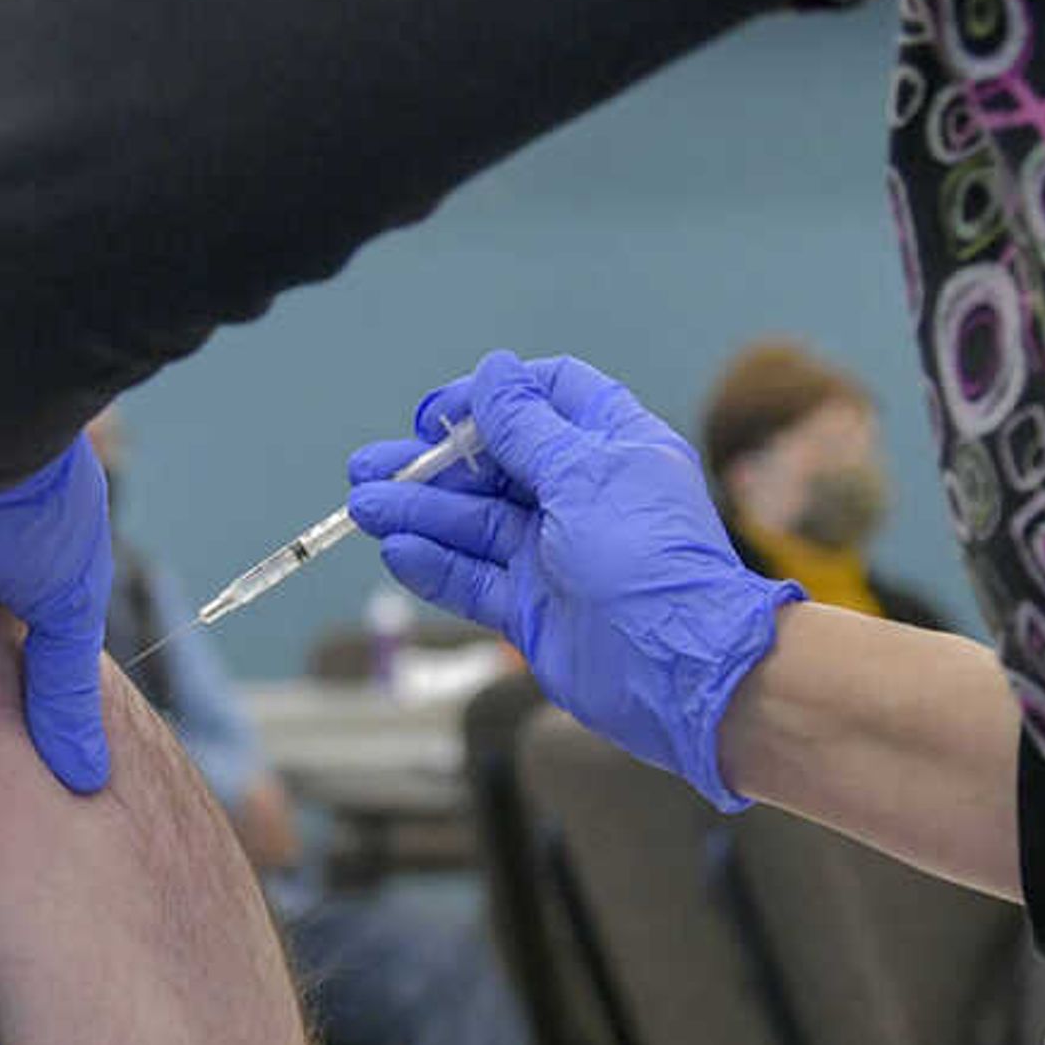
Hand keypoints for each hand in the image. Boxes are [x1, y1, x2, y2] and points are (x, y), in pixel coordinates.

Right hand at [344, 352, 799, 807]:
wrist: (682, 672)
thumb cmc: (648, 559)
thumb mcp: (585, 474)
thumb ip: (526, 427)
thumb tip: (493, 372)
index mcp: (614, 448)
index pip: (549, 398)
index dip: (492, 397)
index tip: (442, 413)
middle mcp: (583, 496)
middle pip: (495, 464)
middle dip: (432, 463)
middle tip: (371, 464)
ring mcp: (556, 554)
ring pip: (474, 522)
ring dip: (418, 511)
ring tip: (363, 505)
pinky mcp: (533, 608)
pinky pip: (473, 579)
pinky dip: (434, 564)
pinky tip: (395, 550)